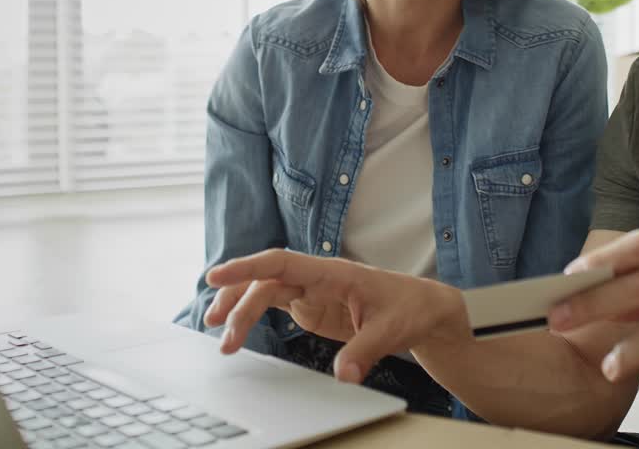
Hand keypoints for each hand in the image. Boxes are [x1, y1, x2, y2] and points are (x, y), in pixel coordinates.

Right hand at [204, 249, 468, 382]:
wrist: (423, 310)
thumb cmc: (410, 309)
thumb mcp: (391, 330)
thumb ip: (364, 352)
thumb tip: (344, 376)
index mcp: (333, 272)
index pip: (281, 262)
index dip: (246, 266)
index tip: (216, 275)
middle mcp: (316, 277)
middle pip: (265, 281)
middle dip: (238, 303)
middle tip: (220, 332)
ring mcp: (311, 290)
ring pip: (263, 290)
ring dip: (238, 307)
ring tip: (215, 330)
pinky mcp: (310, 305)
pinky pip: (272, 303)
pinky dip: (251, 313)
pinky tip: (235, 327)